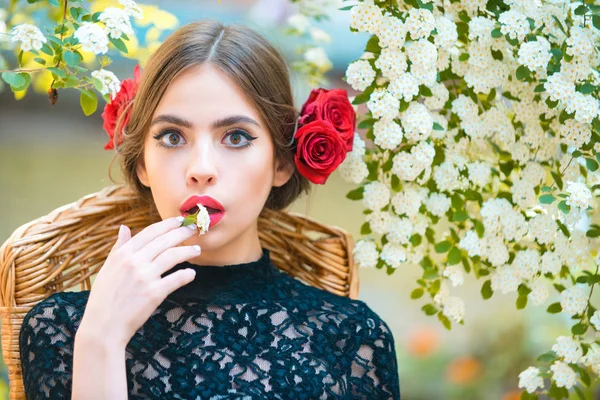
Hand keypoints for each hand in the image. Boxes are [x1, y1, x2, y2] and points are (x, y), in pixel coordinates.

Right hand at [78, 217, 200, 346]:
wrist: (103, 327)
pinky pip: (176, 278)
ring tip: (197, 249)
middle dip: (182, 232)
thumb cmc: (104, 299)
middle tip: (194, 229)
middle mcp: (134, 262)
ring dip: (188, 251)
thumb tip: (124, 227)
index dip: (167, 225)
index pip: (150, 232)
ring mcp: (145, 277)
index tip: (179, 220)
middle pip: (164, 241)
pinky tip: (192, 273)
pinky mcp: (154, 293)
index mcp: (122, 254)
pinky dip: (187, 274)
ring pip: (173, 256)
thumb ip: (118, 247)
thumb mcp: (107, 269)